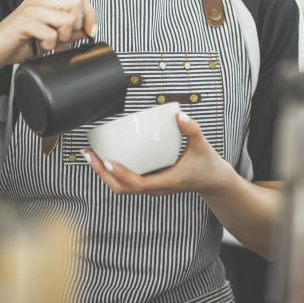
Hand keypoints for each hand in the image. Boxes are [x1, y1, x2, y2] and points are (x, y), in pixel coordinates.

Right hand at [0, 0, 97, 70]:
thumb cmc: (18, 44)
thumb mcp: (49, 37)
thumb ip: (68, 32)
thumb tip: (88, 30)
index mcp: (46, 1)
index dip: (90, 14)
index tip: (90, 31)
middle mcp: (39, 1)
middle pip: (77, 3)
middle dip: (77, 25)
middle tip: (63, 37)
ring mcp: (31, 10)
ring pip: (67, 19)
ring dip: (63, 37)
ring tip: (49, 43)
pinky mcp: (23, 22)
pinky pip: (51, 34)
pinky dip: (49, 46)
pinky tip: (39, 47)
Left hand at [81, 112, 236, 196]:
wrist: (213, 181)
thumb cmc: (208, 166)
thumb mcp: (202, 146)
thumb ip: (192, 130)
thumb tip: (179, 114)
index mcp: (167, 182)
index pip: (138, 184)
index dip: (121, 174)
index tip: (108, 162)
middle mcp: (156, 188)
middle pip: (122, 188)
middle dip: (102, 173)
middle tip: (89, 154)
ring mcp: (152, 187)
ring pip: (121, 187)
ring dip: (104, 173)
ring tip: (92, 155)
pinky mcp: (150, 182)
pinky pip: (127, 181)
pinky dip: (113, 172)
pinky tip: (107, 157)